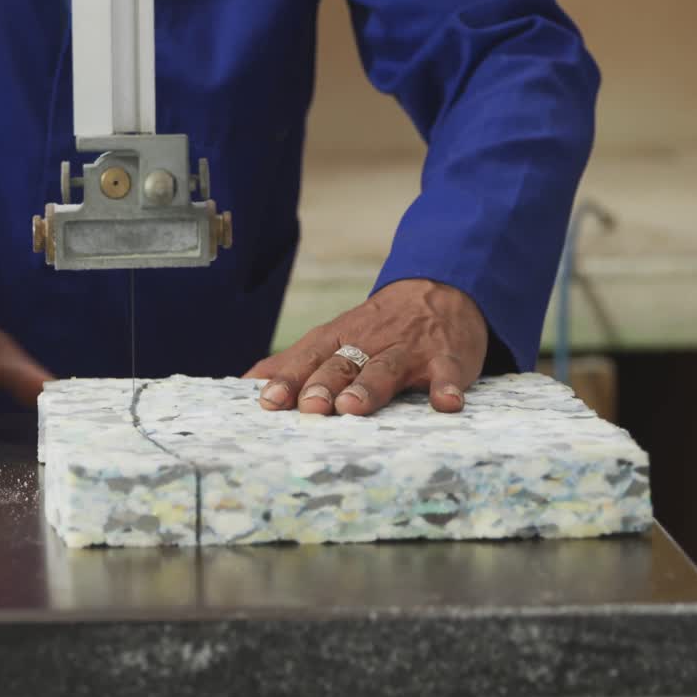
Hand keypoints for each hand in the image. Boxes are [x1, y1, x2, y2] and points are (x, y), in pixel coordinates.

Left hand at [245, 279, 487, 415]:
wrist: (440, 289)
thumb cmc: (378, 326)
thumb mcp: (335, 337)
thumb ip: (295, 361)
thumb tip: (249, 382)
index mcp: (339, 339)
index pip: (308, 357)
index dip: (288, 378)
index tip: (268, 401)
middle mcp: (370, 342)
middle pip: (342, 363)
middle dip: (324, 383)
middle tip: (310, 407)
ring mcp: (408, 349)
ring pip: (385, 368)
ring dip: (369, 388)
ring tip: (354, 407)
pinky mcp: (446, 357)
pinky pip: (447, 372)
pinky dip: (447, 386)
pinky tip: (446, 403)